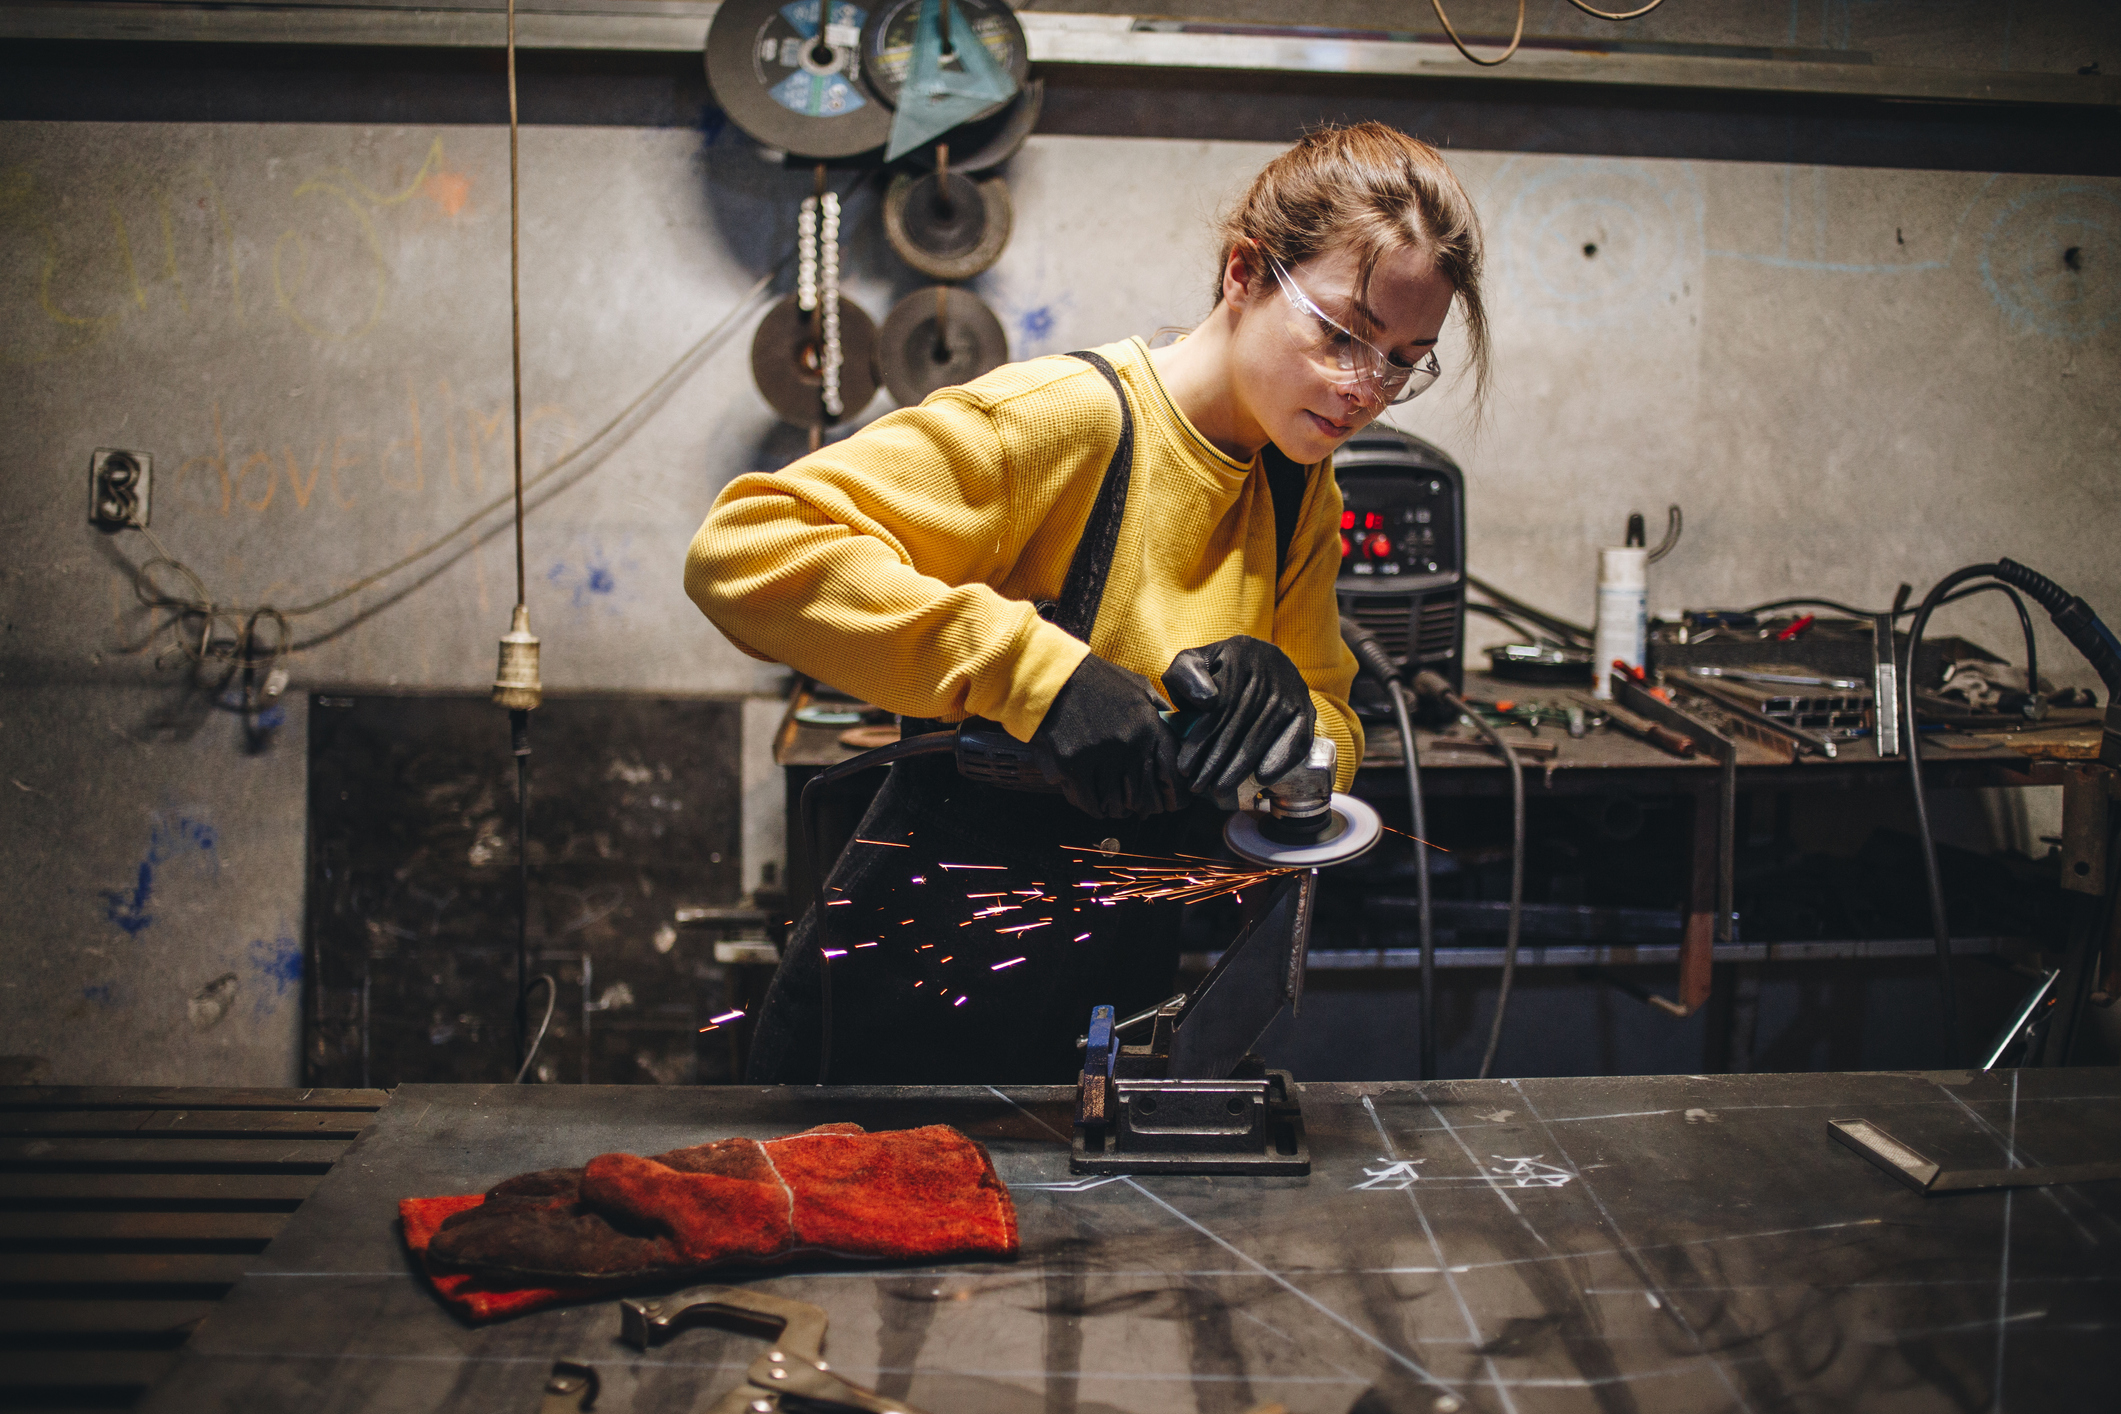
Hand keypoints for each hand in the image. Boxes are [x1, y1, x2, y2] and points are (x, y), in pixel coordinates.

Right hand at [1030, 654, 1182, 818]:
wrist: (1053, 676)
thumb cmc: (1095, 680)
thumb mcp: (1137, 685)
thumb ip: (1158, 707)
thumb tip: (1174, 723)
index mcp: (1147, 726)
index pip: (1167, 772)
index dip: (1164, 791)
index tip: (1158, 798)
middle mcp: (1128, 743)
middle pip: (1140, 792)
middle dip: (1135, 803)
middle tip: (1129, 805)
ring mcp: (1101, 755)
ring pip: (1115, 801)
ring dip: (1113, 808)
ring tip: (1111, 807)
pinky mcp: (1073, 764)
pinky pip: (1088, 801)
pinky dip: (1092, 807)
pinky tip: (1093, 804)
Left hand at [1161, 636, 1313, 796]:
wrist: (1260, 662)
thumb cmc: (1215, 673)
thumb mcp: (1192, 664)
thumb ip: (1185, 675)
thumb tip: (1207, 700)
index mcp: (1239, 654)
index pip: (1219, 706)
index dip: (1201, 740)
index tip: (1185, 767)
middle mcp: (1270, 670)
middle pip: (1240, 724)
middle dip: (1216, 760)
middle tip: (1198, 786)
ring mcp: (1292, 690)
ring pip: (1263, 734)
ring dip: (1240, 768)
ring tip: (1219, 789)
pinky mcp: (1306, 709)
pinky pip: (1296, 739)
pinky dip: (1280, 760)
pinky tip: (1261, 778)